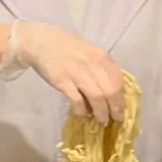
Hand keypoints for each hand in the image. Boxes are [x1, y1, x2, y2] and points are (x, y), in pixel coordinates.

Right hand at [3, 21, 125, 124]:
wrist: (39, 41)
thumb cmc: (66, 47)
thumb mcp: (89, 52)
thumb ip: (101, 67)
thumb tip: (112, 91)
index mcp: (101, 56)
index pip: (118, 81)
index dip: (122, 98)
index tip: (121, 109)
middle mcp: (91, 64)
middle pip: (110, 91)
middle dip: (114, 109)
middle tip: (114, 119)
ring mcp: (76, 72)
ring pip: (96, 97)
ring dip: (101, 112)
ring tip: (101, 120)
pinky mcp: (61, 80)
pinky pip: (76, 99)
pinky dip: (82, 109)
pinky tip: (82, 113)